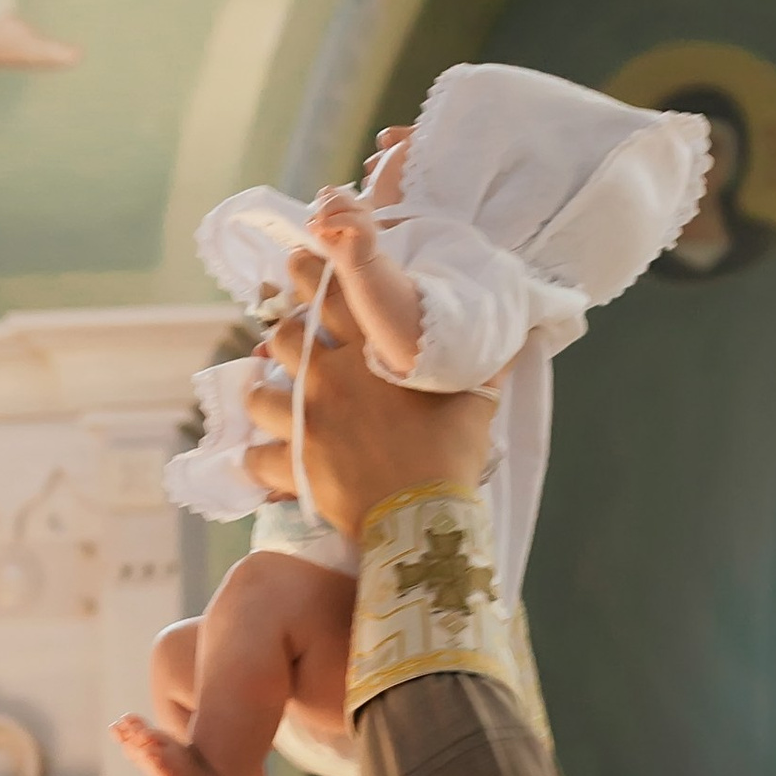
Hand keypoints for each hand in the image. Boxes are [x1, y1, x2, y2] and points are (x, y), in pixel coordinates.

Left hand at [240, 257, 495, 540]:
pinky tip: (261, 459)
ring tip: (265, 395)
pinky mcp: (293, 464)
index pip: (333, 296)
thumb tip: (518, 335)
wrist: (424, 515)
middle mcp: (329, 379)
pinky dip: (257, 459)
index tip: (300, 260)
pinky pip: (257, 458)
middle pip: (285, 336)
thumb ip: (488, 365)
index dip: (312, 273)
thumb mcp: (477, 401)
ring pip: (259, 393)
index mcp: (369, 354)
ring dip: (261, 393)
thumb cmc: (452, 453)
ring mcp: (305, 422)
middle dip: (280, 329)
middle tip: (279, 327)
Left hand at [307, 185, 382, 262]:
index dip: (321, 204)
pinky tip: (327, 233)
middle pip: (333, 195)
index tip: (320, 220)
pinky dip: (332, 224)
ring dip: (326, 217)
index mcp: (350, 204)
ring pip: (338, 201)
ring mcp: (363, 213)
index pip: (330, 191)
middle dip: (322, 211)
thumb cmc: (342, 248)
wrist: (358, 265)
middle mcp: (358, 205)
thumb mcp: (324, 230)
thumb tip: (313, 213)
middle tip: (320, 228)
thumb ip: (319, 216)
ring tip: (326, 232)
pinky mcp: (365, 225)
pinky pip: (346, 217)